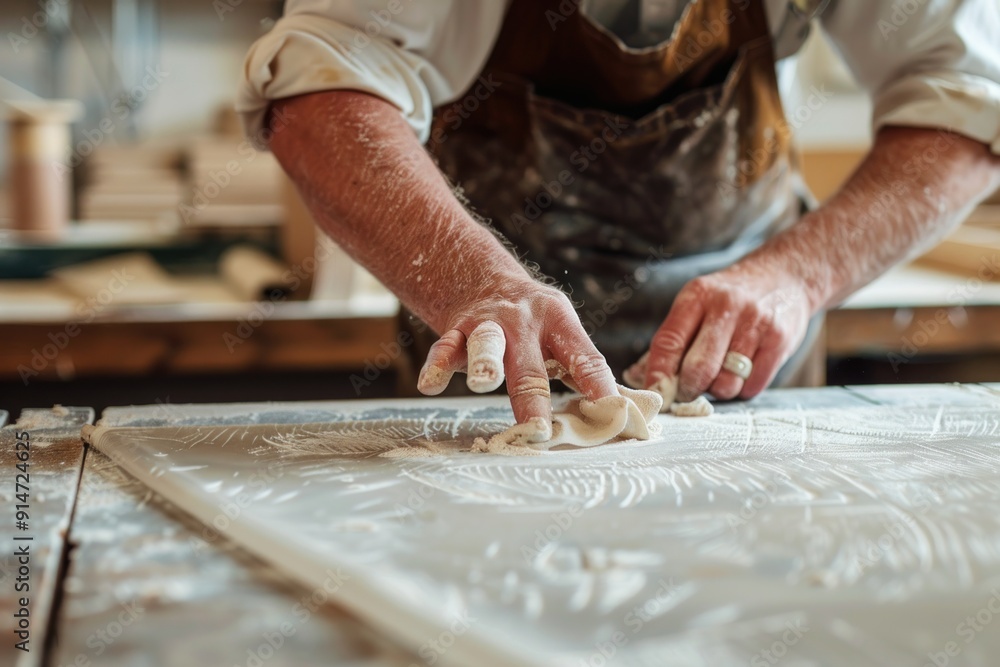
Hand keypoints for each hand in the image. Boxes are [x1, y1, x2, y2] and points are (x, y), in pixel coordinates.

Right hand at [417, 279, 619, 440]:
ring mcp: (488, 325)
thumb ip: (591, 372)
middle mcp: (524, 323)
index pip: (584, 357)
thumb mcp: (565, 335)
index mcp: (560, 323)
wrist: (483, 280)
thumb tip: (637, 409)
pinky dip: (438, 366)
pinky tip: (430, 385)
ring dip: (486, 363)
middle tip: (540, 427)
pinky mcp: (457, 331)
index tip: (611, 410)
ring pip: (487, 345)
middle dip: (534, 396)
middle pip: (531, 365)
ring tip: (486, 383)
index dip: (598, 383)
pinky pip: (445, 348)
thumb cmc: (535, 324)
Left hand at [626, 259, 813, 401]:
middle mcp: (727, 307)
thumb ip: (669, 341)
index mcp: (697, 296)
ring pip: (726, 383)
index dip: (657, 374)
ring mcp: (756, 324)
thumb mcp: (696, 304)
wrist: (785, 275)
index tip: (653, 393)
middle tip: (685, 393)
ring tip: (719, 376)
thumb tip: (637, 377)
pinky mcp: (780, 341)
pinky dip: (742, 389)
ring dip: (717, 390)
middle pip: (698, 369)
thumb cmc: (729, 298)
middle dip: (686, 390)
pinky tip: (743, 373)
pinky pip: (752, 386)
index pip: (668, 342)